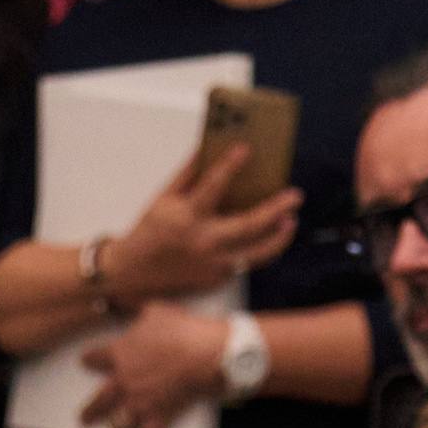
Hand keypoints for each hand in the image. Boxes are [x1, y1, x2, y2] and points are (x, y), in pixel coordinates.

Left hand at [80, 302, 229, 427]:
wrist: (207, 354)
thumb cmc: (183, 328)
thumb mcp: (154, 310)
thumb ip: (133, 308)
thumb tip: (115, 298)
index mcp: (119, 354)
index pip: (94, 359)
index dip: (89, 360)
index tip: (85, 362)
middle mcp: (123, 382)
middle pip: (99, 401)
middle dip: (90, 412)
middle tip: (83, 420)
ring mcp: (140, 402)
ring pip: (119, 426)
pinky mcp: (160, 415)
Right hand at [102, 147, 300, 304]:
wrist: (132, 274)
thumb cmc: (148, 232)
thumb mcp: (162, 200)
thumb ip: (186, 176)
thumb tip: (204, 149)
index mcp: (186, 217)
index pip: (213, 186)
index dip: (230, 165)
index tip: (246, 149)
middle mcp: (203, 241)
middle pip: (250, 225)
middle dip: (276, 209)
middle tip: (295, 195)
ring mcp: (213, 263)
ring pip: (259, 252)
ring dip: (280, 237)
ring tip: (290, 221)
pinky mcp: (217, 278)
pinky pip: (245, 263)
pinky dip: (258, 249)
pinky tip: (266, 237)